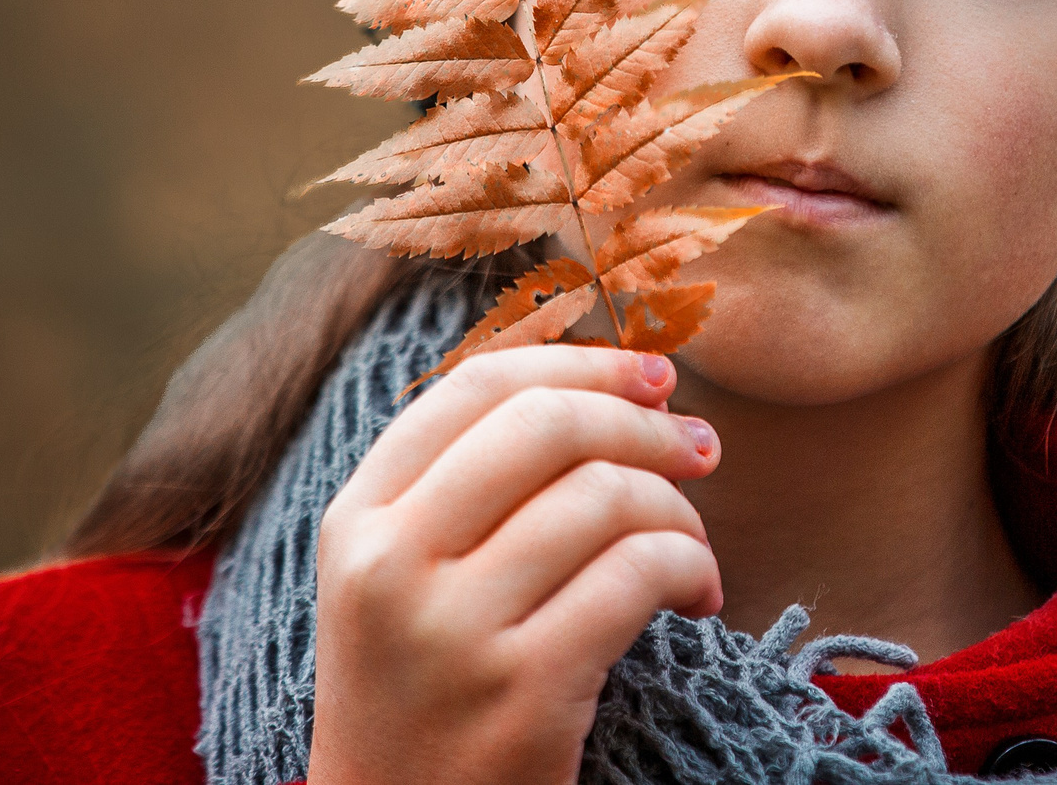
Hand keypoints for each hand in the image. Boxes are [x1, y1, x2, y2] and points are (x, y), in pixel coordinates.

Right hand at [307, 345, 723, 784]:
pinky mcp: (521, 693)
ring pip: (604, 495)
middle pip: (548, 424)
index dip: (581, 362)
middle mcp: (390, 564)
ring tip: (691, 548)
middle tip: (700, 449)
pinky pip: (638, 574)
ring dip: (679, 511)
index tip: (653, 376)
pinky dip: (692, 569)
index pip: (476, 387)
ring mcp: (452, 631)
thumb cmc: (426, 695)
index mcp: (356, 520)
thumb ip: (468, 485)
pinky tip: (697, 597)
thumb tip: (615, 381)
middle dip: (645, 423)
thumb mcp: (401, 581)